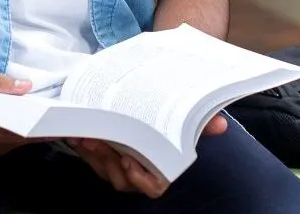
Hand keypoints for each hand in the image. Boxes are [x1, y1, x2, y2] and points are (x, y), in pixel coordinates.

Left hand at [70, 114, 225, 196]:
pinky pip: (91, 161)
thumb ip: (202, 124)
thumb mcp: (183, 120)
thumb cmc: (165, 123)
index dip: (141, 178)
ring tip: (88, 135)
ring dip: (95, 155)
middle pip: (122, 179)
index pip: (154, 186)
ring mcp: (119, 168)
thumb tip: (222, 125)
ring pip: (104, 170)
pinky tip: (78, 134)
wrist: (138, 114)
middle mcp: (139, 174)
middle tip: (102, 141)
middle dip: (110, 161)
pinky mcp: (101, 160)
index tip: (130, 159)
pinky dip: (84, 148)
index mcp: (160, 169)